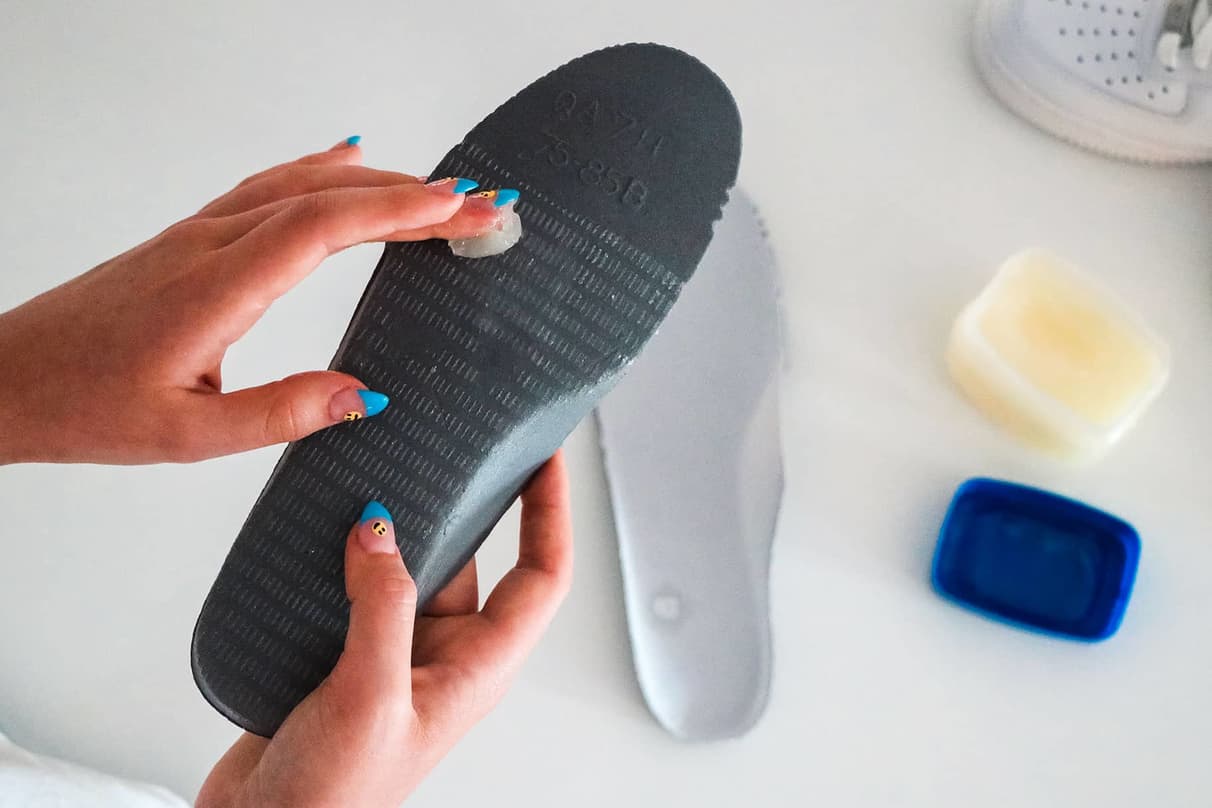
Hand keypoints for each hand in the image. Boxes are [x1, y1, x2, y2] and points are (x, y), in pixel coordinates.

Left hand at [0, 138, 505, 463]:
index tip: (461, 209)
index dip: (400, 211)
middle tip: (482, 204)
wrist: (7, 379)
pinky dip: (320, 169)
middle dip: (414, 195)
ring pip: (300, 184)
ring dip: (377, 181)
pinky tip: (346, 161)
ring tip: (438, 190)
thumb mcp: (187, 435)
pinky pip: (269, 186)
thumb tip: (365, 395)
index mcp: (215, 288)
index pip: (325, 228)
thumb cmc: (85, 405)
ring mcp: (199, 234)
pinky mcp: (191, 238)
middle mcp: (210, 245)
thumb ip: (280, 414)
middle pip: (327, 195)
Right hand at [196, 451, 572, 807]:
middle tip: (457, 445)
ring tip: (381, 471)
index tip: (548, 460)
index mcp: (476, 669)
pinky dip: (345, 554)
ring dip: (396, 526)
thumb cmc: (333, 798)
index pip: (541, 577)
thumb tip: (382, 530)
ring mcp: (394, 654)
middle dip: (466, 503)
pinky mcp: (344, 654)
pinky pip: (357, 587)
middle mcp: (442, 656)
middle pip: (475, 559)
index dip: (552, 516)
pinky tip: (324, 525)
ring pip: (409, 567)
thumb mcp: (370, 696)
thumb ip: (382, 609)